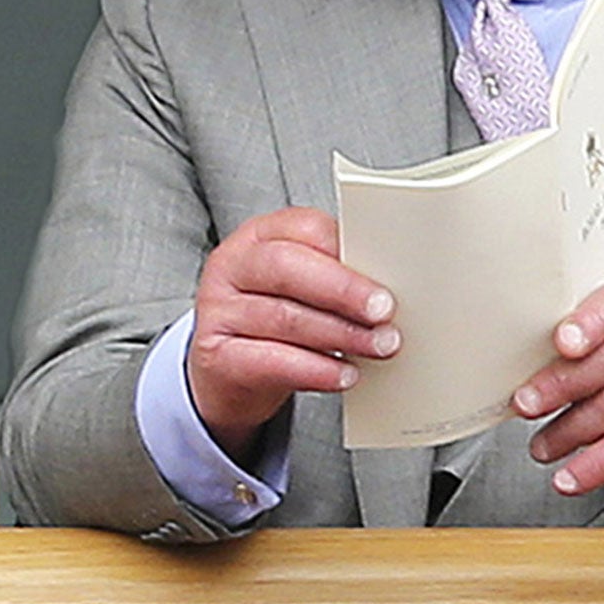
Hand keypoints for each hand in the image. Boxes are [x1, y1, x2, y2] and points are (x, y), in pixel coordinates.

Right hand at [187, 206, 397, 460]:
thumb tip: (388, 289)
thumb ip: (331, 278)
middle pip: (286, 267)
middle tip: (384, 310)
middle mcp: (231, 266)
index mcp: (257, 237)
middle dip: (343, 289)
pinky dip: (315, 370)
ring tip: (378, 347)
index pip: (304, 229)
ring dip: (340, 334)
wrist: (225, 375)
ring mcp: (217, 311)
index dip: (346, 250)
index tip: (386, 274)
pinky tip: (344, 374)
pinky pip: (270, 361)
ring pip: (284, 317)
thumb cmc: (272, 324)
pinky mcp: (215, 357)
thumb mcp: (296, 290)